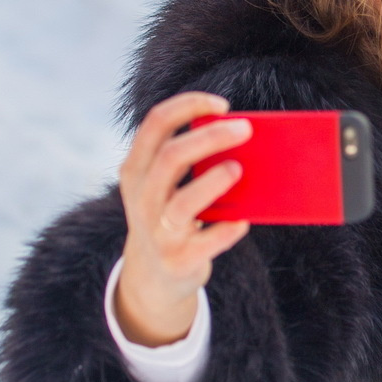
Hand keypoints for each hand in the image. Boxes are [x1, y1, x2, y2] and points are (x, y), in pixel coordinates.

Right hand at [116, 91, 253, 345]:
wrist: (154, 276)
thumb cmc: (171, 214)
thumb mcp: (164, 186)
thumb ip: (190, 161)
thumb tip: (244, 139)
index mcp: (136, 169)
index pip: (155, 123)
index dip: (188, 106)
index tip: (222, 104)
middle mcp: (141, 198)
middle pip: (171, 157)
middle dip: (210, 138)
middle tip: (245, 130)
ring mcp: (158, 231)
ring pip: (183, 203)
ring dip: (214, 183)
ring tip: (239, 170)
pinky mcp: (178, 260)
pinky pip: (206, 242)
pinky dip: (228, 229)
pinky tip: (244, 219)